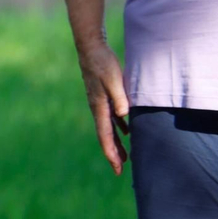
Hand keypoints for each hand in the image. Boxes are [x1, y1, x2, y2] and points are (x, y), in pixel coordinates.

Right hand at [78, 41, 129, 174]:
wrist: (90, 48)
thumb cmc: (103, 62)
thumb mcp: (113, 80)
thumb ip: (119, 98)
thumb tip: (124, 116)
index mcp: (99, 107)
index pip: (105, 136)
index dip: (111, 154)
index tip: (118, 169)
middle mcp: (97, 108)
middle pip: (106, 136)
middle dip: (113, 153)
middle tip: (120, 170)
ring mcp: (99, 102)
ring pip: (109, 128)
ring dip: (116, 142)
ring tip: (126, 156)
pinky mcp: (103, 96)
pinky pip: (111, 117)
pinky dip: (118, 128)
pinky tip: (126, 131)